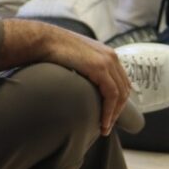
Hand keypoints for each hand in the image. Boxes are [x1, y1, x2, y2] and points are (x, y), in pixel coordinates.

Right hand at [0, 20, 131, 134]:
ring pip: (120, 94)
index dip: (118, 101)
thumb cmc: (53, 51)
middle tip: (107, 126)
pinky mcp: (100, 68)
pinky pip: (112, 94)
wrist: (44, 40)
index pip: (121, 81)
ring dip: (114, 114)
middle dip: (118, 110)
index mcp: (107, 54)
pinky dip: (109, 111)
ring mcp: (107, 61)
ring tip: (105, 128)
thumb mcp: (76, 60)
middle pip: (124, 89)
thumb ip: (85, 70)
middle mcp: (111, 56)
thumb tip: (83, 87)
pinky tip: (103, 122)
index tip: (109, 116)